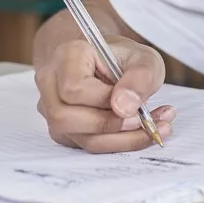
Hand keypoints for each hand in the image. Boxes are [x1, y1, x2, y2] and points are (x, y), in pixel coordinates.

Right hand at [34, 37, 174, 152]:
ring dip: (121, 139)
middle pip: (66, 118)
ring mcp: (52, 109)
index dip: (104, 102)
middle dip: (112, 126)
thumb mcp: (144, 59)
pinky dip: (118, 143)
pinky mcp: (63, 130)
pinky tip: (141, 132)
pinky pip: (87, 146)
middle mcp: (51, 83)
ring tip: (153, 127)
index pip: (73, 89)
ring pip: (79, 138)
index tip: (136, 104)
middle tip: (146, 120)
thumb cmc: (125, 59)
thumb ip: (139, 79)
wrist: (112, 64)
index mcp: (67, 56)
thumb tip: (124, 108)